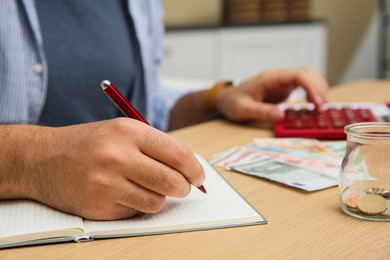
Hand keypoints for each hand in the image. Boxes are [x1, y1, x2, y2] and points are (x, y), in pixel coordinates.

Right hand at [2, 119, 204, 219]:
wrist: (42, 158)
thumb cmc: (89, 143)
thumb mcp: (121, 130)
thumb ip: (155, 147)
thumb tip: (190, 169)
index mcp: (128, 131)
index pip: (177, 153)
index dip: (195, 168)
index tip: (199, 176)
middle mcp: (117, 156)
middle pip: (172, 181)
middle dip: (184, 187)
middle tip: (182, 187)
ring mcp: (106, 183)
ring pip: (157, 201)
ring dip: (159, 198)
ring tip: (146, 187)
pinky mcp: (98, 206)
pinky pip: (136, 211)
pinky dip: (138, 205)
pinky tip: (124, 193)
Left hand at [215, 67, 328, 121]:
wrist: (226, 99)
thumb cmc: (233, 102)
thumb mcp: (243, 109)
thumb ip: (261, 111)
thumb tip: (280, 115)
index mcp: (269, 78)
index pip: (297, 75)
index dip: (311, 87)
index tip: (318, 103)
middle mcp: (277, 77)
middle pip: (306, 73)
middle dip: (319, 87)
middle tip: (323, 107)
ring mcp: (281, 82)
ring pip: (307, 77)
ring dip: (317, 89)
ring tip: (321, 107)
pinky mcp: (282, 89)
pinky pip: (302, 86)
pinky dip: (311, 93)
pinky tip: (313, 105)